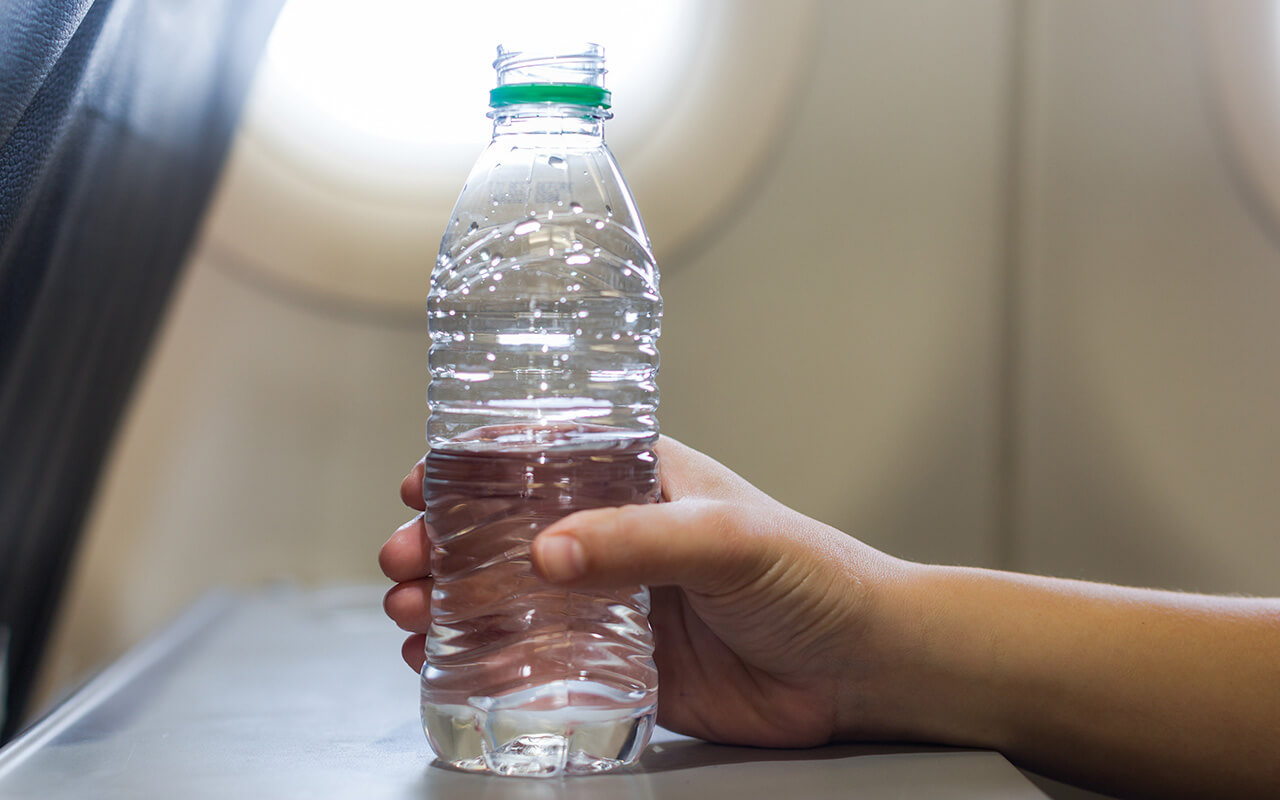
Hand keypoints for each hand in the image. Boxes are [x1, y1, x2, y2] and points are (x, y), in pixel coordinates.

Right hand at [379, 436, 905, 747]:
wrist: (857, 667)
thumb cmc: (810, 576)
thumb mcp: (726, 540)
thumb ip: (638, 542)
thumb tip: (544, 553)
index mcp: (638, 480)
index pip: (539, 460)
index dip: (471, 470)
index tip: (417, 485)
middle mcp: (615, 536)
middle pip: (505, 532)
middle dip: (443, 544)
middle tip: (403, 564)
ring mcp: (611, 602)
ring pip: (508, 597)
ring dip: (449, 601)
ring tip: (409, 617)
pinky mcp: (616, 665)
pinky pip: (534, 661)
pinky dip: (481, 661)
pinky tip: (442, 665)